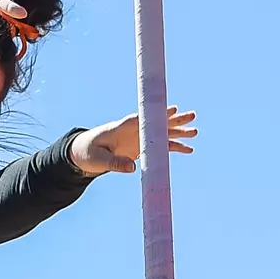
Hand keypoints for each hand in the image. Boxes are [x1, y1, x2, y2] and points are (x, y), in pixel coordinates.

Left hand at [69, 107, 197, 174]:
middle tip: (193, 115)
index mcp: (121, 127)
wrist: (83, 154)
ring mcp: (139, 138)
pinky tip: (189, 149)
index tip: (172, 110)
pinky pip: (161, 147)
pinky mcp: (141, 147)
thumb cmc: (87, 152)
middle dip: (174, 120)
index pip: (141, 118)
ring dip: (178, 133)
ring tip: (196, 132)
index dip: (157, 114)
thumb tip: (134, 168)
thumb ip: (115, 163)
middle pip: (157, 122)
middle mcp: (133, 130)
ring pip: (162, 133)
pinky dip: (174, 148)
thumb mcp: (98, 159)